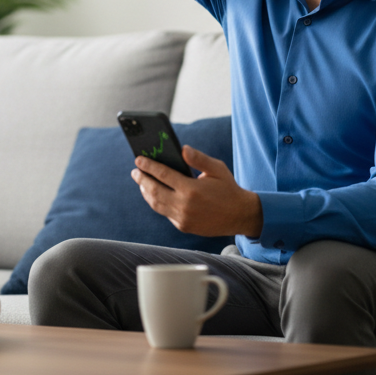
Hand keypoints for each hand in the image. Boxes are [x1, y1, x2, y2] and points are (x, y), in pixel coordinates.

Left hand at [132, 146, 263, 237]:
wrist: (240, 216)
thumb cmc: (228, 189)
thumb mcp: (217, 169)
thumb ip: (198, 158)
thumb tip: (182, 148)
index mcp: (191, 189)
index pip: (163, 175)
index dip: (148, 166)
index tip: (138, 159)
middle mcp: (184, 205)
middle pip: (154, 191)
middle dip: (142, 179)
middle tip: (135, 171)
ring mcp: (182, 218)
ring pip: (156, 204)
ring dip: (146, 192)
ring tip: (142, 182)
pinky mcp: (183, 226)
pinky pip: (165, 212)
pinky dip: (157, 202)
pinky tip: (155, 194)